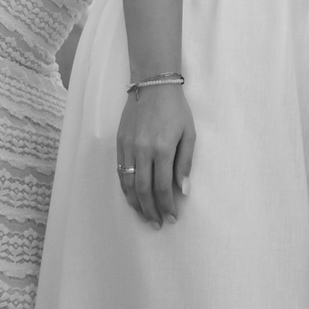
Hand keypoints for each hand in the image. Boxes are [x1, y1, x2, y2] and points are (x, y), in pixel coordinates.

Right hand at [113, 82, 193, 225]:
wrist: (153, 84)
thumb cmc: (176, 109)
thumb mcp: (189, 133)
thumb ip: (185, 162)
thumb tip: (183, 190)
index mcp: (161, 149)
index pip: (162, 187)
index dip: (167, 206)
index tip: (172, 218)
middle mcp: (142, 151)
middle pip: (143, 190)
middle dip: (151, 211)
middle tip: (157, 224)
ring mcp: (128, 147)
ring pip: (128, 184)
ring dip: (136, 204)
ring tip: (144, 216)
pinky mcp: (119, 143)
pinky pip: (121, 172)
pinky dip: (125, 189)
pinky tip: (132, 197)